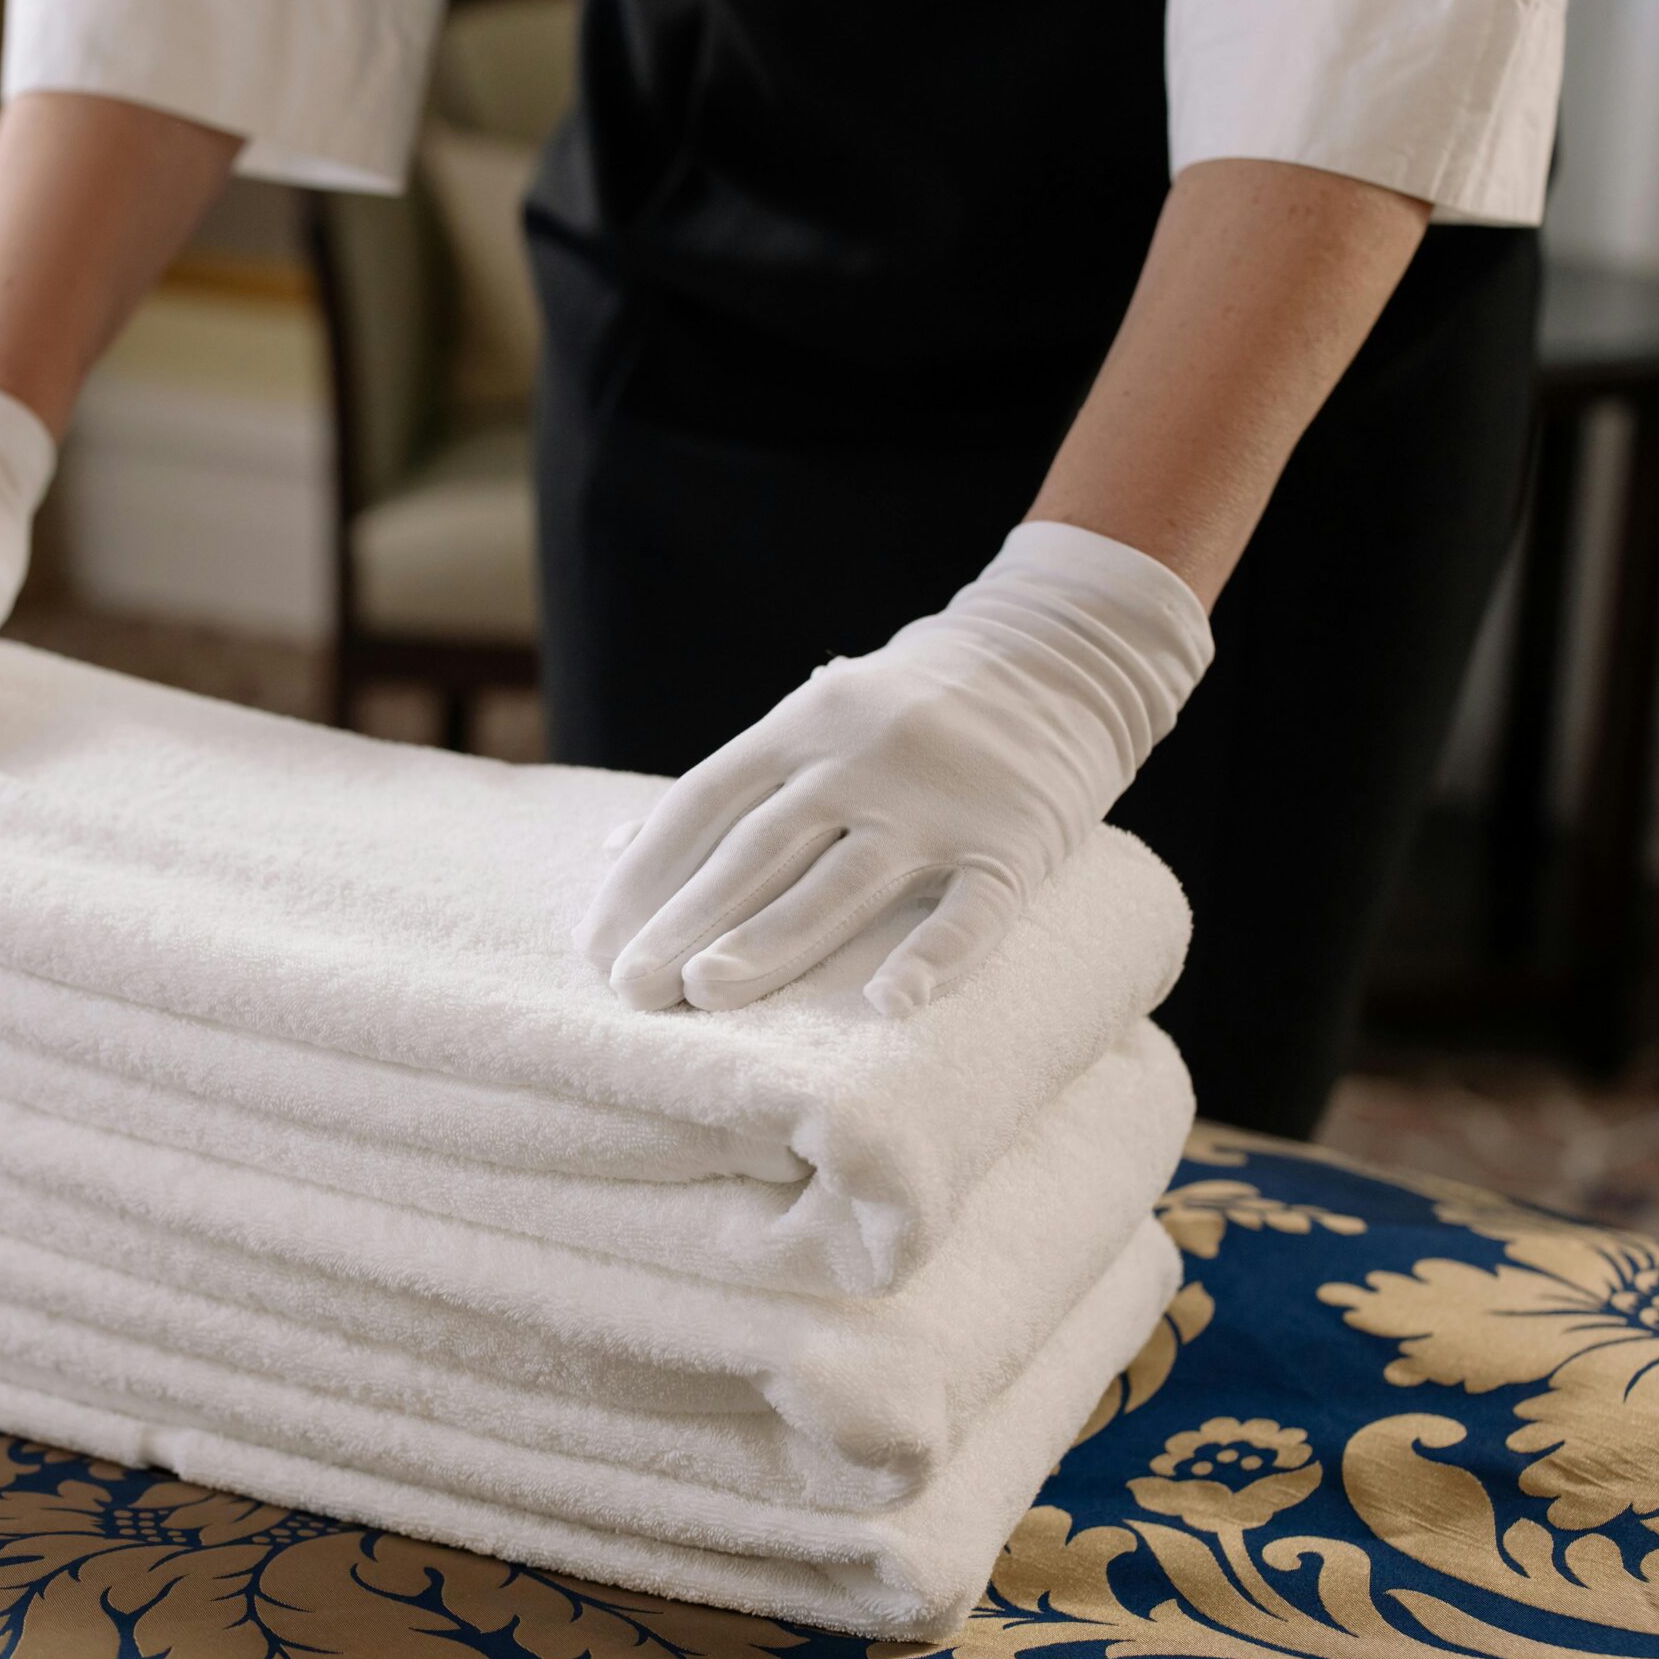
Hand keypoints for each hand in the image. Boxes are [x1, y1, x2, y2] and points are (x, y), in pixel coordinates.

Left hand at [576, 522, 1212, 1015]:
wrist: (1062, 653)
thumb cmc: (908, 708)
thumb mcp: (809, 721)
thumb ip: (723, 788)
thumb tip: (613, 853)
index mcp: (800, 724)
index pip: (701, 804)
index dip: (644, 877)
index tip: (596, 947)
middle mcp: (858, 759)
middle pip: (757, 848)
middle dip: (686, 921)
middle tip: (631, 990)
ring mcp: (937, 801)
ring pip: (843, 881)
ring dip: (771, 941)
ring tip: (705, 993)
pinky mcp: (1014, 841)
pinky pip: (972, 909)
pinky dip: (932, 957)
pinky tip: (888, 1005)